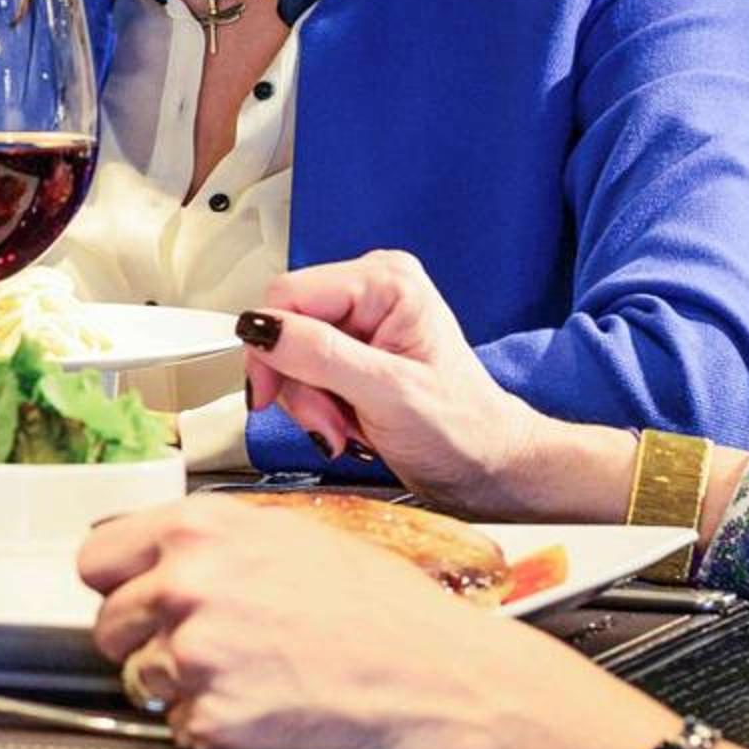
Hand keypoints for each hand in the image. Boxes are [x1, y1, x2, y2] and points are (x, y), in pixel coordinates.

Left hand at [80, 493, 518, 748]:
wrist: (424, 672)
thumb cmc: (372, 601)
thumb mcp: (286, 532)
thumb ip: (209, 539)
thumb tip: (159, 553)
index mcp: (196, 530)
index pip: (96, 558)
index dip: (116, 580)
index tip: (131, 593)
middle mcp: (183, 588)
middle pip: (108, 624)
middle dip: (143, 636)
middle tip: (201, 642)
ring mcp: (193, 657)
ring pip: (139, 680)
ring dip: (176, 684)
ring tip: (242, 672)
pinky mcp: (211, 719)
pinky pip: (179, 727)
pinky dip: (210, 724)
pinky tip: (259, 703)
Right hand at [242, 251, 541, 512]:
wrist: (487, 466)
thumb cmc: (463, 430)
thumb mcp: (390, 393)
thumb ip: (323, 355)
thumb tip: (262, 327)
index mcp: (386, 281)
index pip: (288, 295)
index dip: (270, 347)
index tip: (271, 395)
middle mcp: (370, 290)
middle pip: (284, 324)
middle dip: (297, 384)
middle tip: (328, 423)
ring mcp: (361, 319)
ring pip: (287, 352)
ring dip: (307, 402)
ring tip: (345, 428)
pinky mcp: (351, 349)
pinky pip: (302, 371)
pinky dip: (315, 406)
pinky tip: (346, 423)